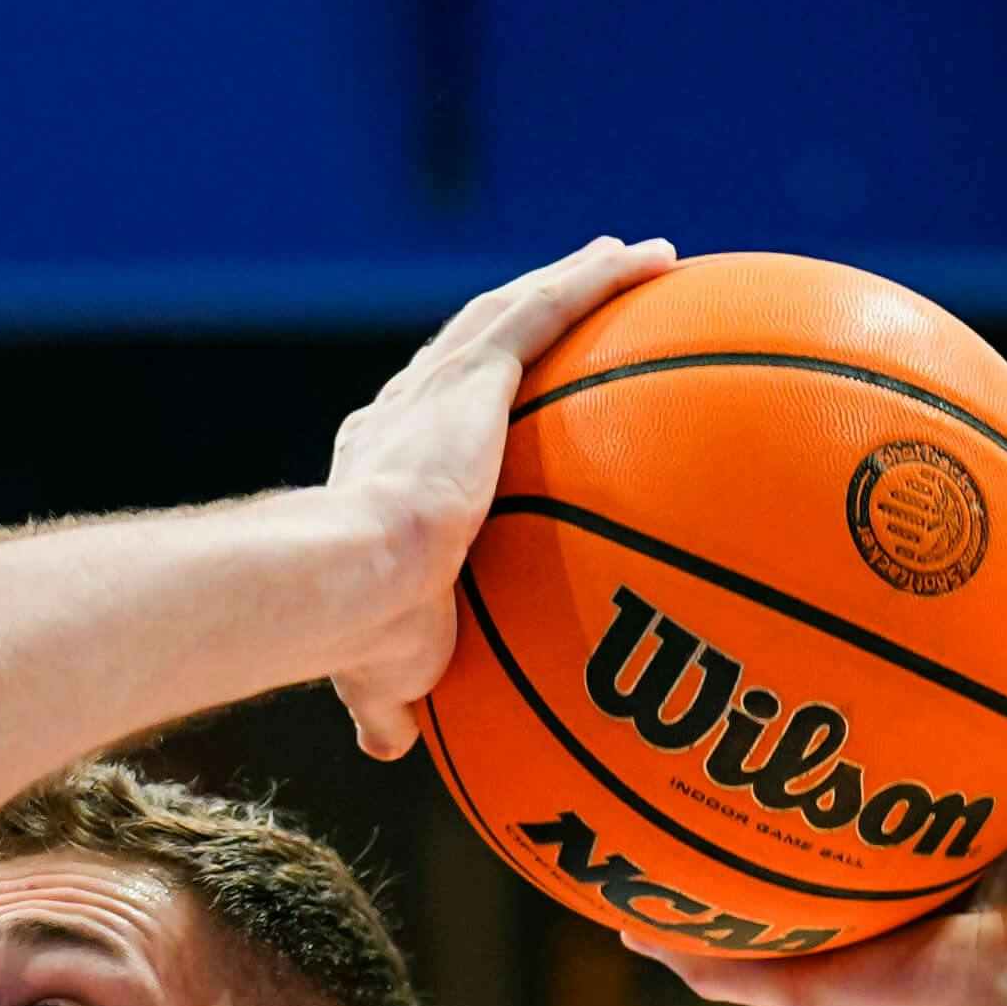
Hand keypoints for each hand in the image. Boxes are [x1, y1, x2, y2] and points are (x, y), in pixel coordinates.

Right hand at [325, 235, 674, 758]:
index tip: (502, 399)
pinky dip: (600, 276)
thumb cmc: (360, 634)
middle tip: (582, 306)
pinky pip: (550, 306)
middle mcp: (406, 410)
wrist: (353, 582)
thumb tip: (392, 748)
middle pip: (479, 346)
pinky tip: (654, 258)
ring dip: (576, 279)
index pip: (428, 419)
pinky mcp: (478, 370)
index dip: (464, 400)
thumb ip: (393, 699)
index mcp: (379, 468)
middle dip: (527, 320)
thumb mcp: (385, 672)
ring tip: (633, 259)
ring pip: (518, 309)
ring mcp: (442, 385)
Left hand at [635, 521, 1006, 1005]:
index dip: (833, 684)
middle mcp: (982, 785)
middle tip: (860, 537)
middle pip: (938, 679)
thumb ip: (717, 957)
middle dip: (908, 613)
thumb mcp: (802, 976)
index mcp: (917, 826)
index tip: (779, 626)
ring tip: (981, 492)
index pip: (871, 741)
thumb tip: (622, 929)